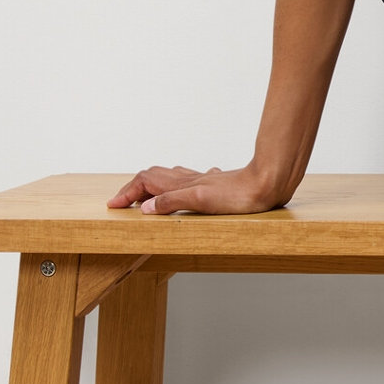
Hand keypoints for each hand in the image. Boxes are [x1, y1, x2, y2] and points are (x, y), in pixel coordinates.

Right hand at [106, 164, 284, 215]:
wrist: (270, 183)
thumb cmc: (240, 195)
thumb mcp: (202, 201)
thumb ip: (173, 202)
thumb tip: (145, 208)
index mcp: (183, 184)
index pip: (145, 182)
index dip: (127, 192)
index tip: (113, 205)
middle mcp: (192, 179)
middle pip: (155, 176)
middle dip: (136, 187)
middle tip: (124, 202)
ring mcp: (205, 181)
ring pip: (173, 177)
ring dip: (156, 185)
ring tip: (147, 196)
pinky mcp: (219, 186)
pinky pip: (193, 181)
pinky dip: (180, 185)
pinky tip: (189, 191)